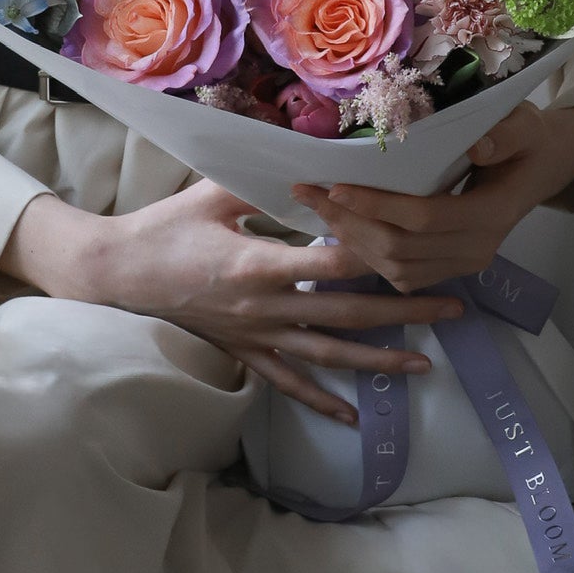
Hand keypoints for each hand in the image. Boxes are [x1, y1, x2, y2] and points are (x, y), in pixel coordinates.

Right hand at [0, 182, 467, 424]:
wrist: (118, 275)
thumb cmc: (163, 229)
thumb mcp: (212, 193)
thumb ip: (263, 179)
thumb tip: (311, 156)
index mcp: (259, 264)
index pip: (334, 262)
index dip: (380, 254)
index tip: (421, 245)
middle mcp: (265, 307)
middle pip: (349, 313)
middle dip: (405, 310)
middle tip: (455, 307)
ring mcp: (256, 336)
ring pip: (328, 355)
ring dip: (378, 360)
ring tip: (424, 364)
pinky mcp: (244, 352)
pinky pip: (288, 382)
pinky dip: (321, 402)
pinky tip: (352, 416)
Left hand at [290, 104, 573, 296]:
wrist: (541, 167)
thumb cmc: (526, 140)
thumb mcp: (525, 123)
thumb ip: (506, 134)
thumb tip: (479, 145)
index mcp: (493, 213)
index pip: (425, 217)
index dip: (377, 205)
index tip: (335, 185)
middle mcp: (478, 248)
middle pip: (400, 248)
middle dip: (349, 223)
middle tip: (308, 192)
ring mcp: (464, 264)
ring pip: (395, 268)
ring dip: (351, 242)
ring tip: (317, 208)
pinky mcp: (450, 269)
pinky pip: (401, 276)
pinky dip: (367, 256)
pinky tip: (342, 228)